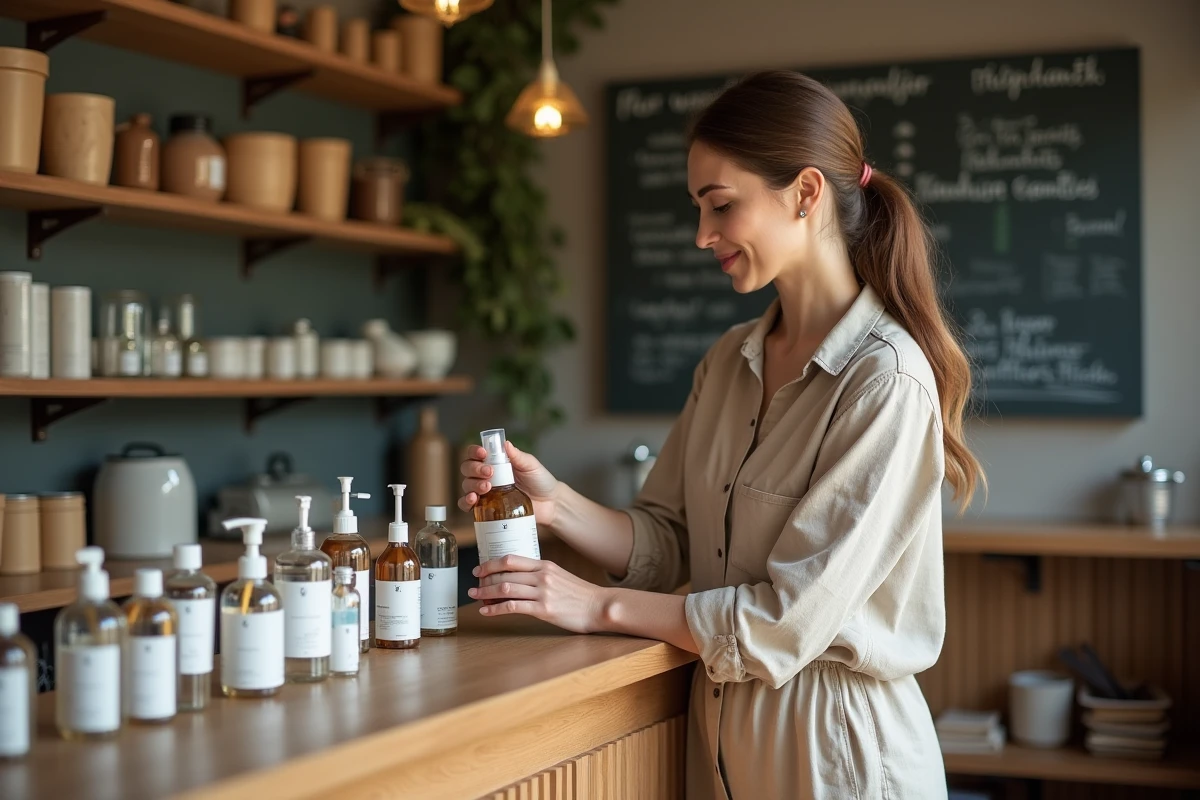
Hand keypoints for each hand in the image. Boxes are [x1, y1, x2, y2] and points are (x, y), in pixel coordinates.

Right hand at [458, 441, 560, 526]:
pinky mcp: (486, 508)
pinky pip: (467, 506)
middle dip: (474, 469)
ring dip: (472, 485)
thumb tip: (505, 444)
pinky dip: (465, 502)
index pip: (476, 454)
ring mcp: (485, 492)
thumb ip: (518, 456)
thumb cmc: (540, 481)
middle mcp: (487, 476)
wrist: (549, 504)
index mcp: (496, 462)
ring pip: (466, 485)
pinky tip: (472, 500)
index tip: (483, 454)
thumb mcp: (531, 466)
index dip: (474, 452)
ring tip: (486, 488)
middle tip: (489, 473)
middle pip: (467, 468)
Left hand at [468, 555, 607, 633]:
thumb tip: (520, 579)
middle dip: (484, 580)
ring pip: (505, 589)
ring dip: (486, 593)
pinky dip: (495, 609)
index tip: (479, 569)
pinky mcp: (544, 609)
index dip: (491, 563)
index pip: (511, 559)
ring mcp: (542, 592)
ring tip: (475, 596)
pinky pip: (513, 607)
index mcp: (544, 565)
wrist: (600, 606)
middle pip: (504, 574)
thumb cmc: (581, 595)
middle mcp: (541, 576)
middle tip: (473, 585)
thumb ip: (541, 575)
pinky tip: (487, 612)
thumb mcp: (560, 576)